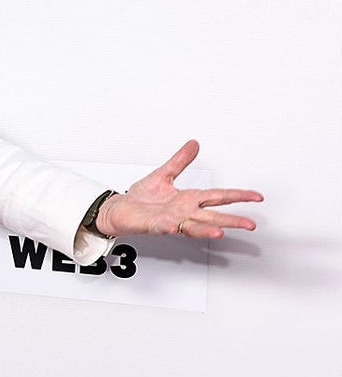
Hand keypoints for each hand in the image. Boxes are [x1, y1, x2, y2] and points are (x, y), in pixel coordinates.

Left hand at [96, 140, 261, 238]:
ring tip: (220, 232)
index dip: (238, 196)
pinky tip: (174, 226)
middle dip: (231, 221)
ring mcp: (170, 220)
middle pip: (212, 216)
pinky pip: (162, 227)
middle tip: (250, 224)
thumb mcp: (164, 174)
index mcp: (188, 199)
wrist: (120, 209)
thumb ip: (180, 161)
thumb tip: (194, 144)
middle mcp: (183, 212)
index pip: (218, 197)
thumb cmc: (142, 198)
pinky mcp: (153, 225)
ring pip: (192, 226)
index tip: (257, 197)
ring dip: (205, 229)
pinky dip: (168, 227)